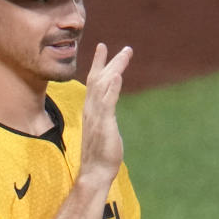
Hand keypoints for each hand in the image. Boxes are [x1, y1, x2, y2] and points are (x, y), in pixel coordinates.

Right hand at [80, 43, 131, 185]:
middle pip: (100, 79)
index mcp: (92, 109)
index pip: (94, 81)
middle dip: (112, 62)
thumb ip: (104, 119)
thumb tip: (107, 116)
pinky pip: (107, 103)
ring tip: (125, 54)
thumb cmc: (100, 155)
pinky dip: (111, 88)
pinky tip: (117, 76)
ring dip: (115, 68)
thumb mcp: (104, 131)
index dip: (98, 64)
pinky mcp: (104, 124)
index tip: (102, 47)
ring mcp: (97, 116)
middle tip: (127, 48)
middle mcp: (91, 109)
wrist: (95, 172)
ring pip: (104, 86)